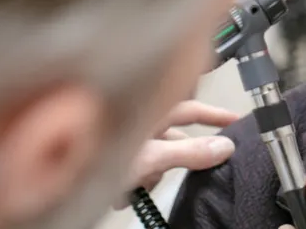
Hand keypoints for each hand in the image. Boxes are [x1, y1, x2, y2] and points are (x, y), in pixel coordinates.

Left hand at [116, 100, 238, 207]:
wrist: (68, 176)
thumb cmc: (106, 155)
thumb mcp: (152, 156)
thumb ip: (189, 152)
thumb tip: (227, 147)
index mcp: (151, 111)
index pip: (192, 109)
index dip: (215, 115)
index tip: (237, 122)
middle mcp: (142, 122)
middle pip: (175, 139)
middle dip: (178, 160)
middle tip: (188, 177)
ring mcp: (128, 140)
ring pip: (157, 157)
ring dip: (152, 175)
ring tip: (140, 189)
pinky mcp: (116, 158)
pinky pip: (140, 168)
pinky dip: (138, 180)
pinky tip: (124, 195)